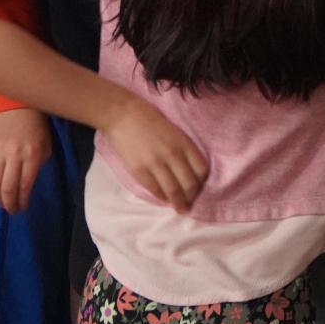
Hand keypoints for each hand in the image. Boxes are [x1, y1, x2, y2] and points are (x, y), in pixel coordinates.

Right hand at [0, 107, 51, 213]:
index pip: (25, 185)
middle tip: (11, 210)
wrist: (18, 106)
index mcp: (32, 155)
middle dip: (9, 204)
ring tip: (1, 203)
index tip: (22, 208)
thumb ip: (37, 166)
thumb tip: (26, 187)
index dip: (22, 201)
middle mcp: (14, 154)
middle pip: (7, 187)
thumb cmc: (36, 128)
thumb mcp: (45, 147)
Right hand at [104, 96, 208, 212]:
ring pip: (174, 191)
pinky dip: (162, 197)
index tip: (199, 186)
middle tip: (191, 203)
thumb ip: (182, 148)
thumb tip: (189, 170)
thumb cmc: (149, 118)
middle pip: (190, 184)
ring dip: (179, 203)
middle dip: (192, 197)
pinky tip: (164, 199)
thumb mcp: (173, 130)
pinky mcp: (140, 171)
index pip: (201, 169)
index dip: (202, 182)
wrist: (122, 114)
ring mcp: (156, 164)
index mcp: (183, 143)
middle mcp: (172, 155)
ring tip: (180, 209)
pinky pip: (156, 190)